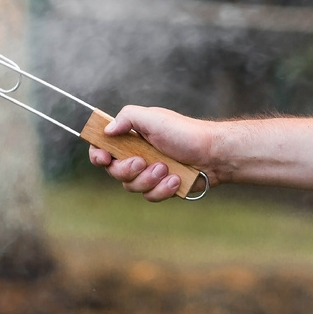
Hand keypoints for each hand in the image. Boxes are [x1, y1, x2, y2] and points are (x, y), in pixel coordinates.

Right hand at [87, 105, 214, 201]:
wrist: (214, 154)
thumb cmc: (184, 132)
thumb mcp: (153, 117)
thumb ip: (127, 117)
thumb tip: (107, 130)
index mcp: (130, 138)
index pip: (103, 147)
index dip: (99, 155)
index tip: (105, 158)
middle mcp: (136, 156)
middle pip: (113, 171)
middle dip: (127, 169)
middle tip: (143, 161)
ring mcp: (148, 174)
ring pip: (131, 186)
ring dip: (148, 179)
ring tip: (166, 168)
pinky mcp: (161, 188)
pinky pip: (150, 196)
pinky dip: (162, 189)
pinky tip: (176, 180)